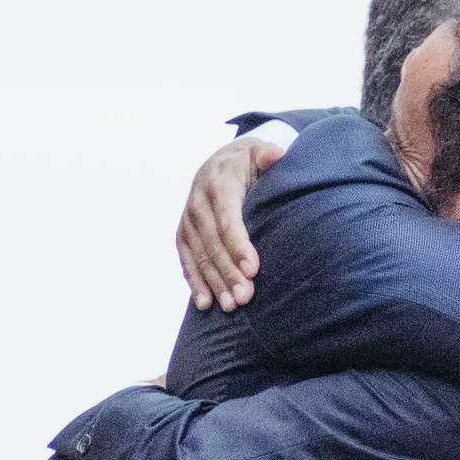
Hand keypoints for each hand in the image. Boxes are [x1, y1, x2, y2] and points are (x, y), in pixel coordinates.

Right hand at [177, 138, 286, 310]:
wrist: (219, 161)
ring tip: (231, 306)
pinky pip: (186, 260)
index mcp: (218, 183)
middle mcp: (198, 202)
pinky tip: (204, 303)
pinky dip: (194, 282)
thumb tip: (276, 155)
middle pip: (212, 243)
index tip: (253, 269)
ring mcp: (188, 219)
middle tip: (246, 297)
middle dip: (228, 272)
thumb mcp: (259, 152)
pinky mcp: (183, 234)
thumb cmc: (249, 162)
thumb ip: (268, 155)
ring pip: (199, 255)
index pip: (227, 218)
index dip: (238, 244)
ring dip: (213, 282)